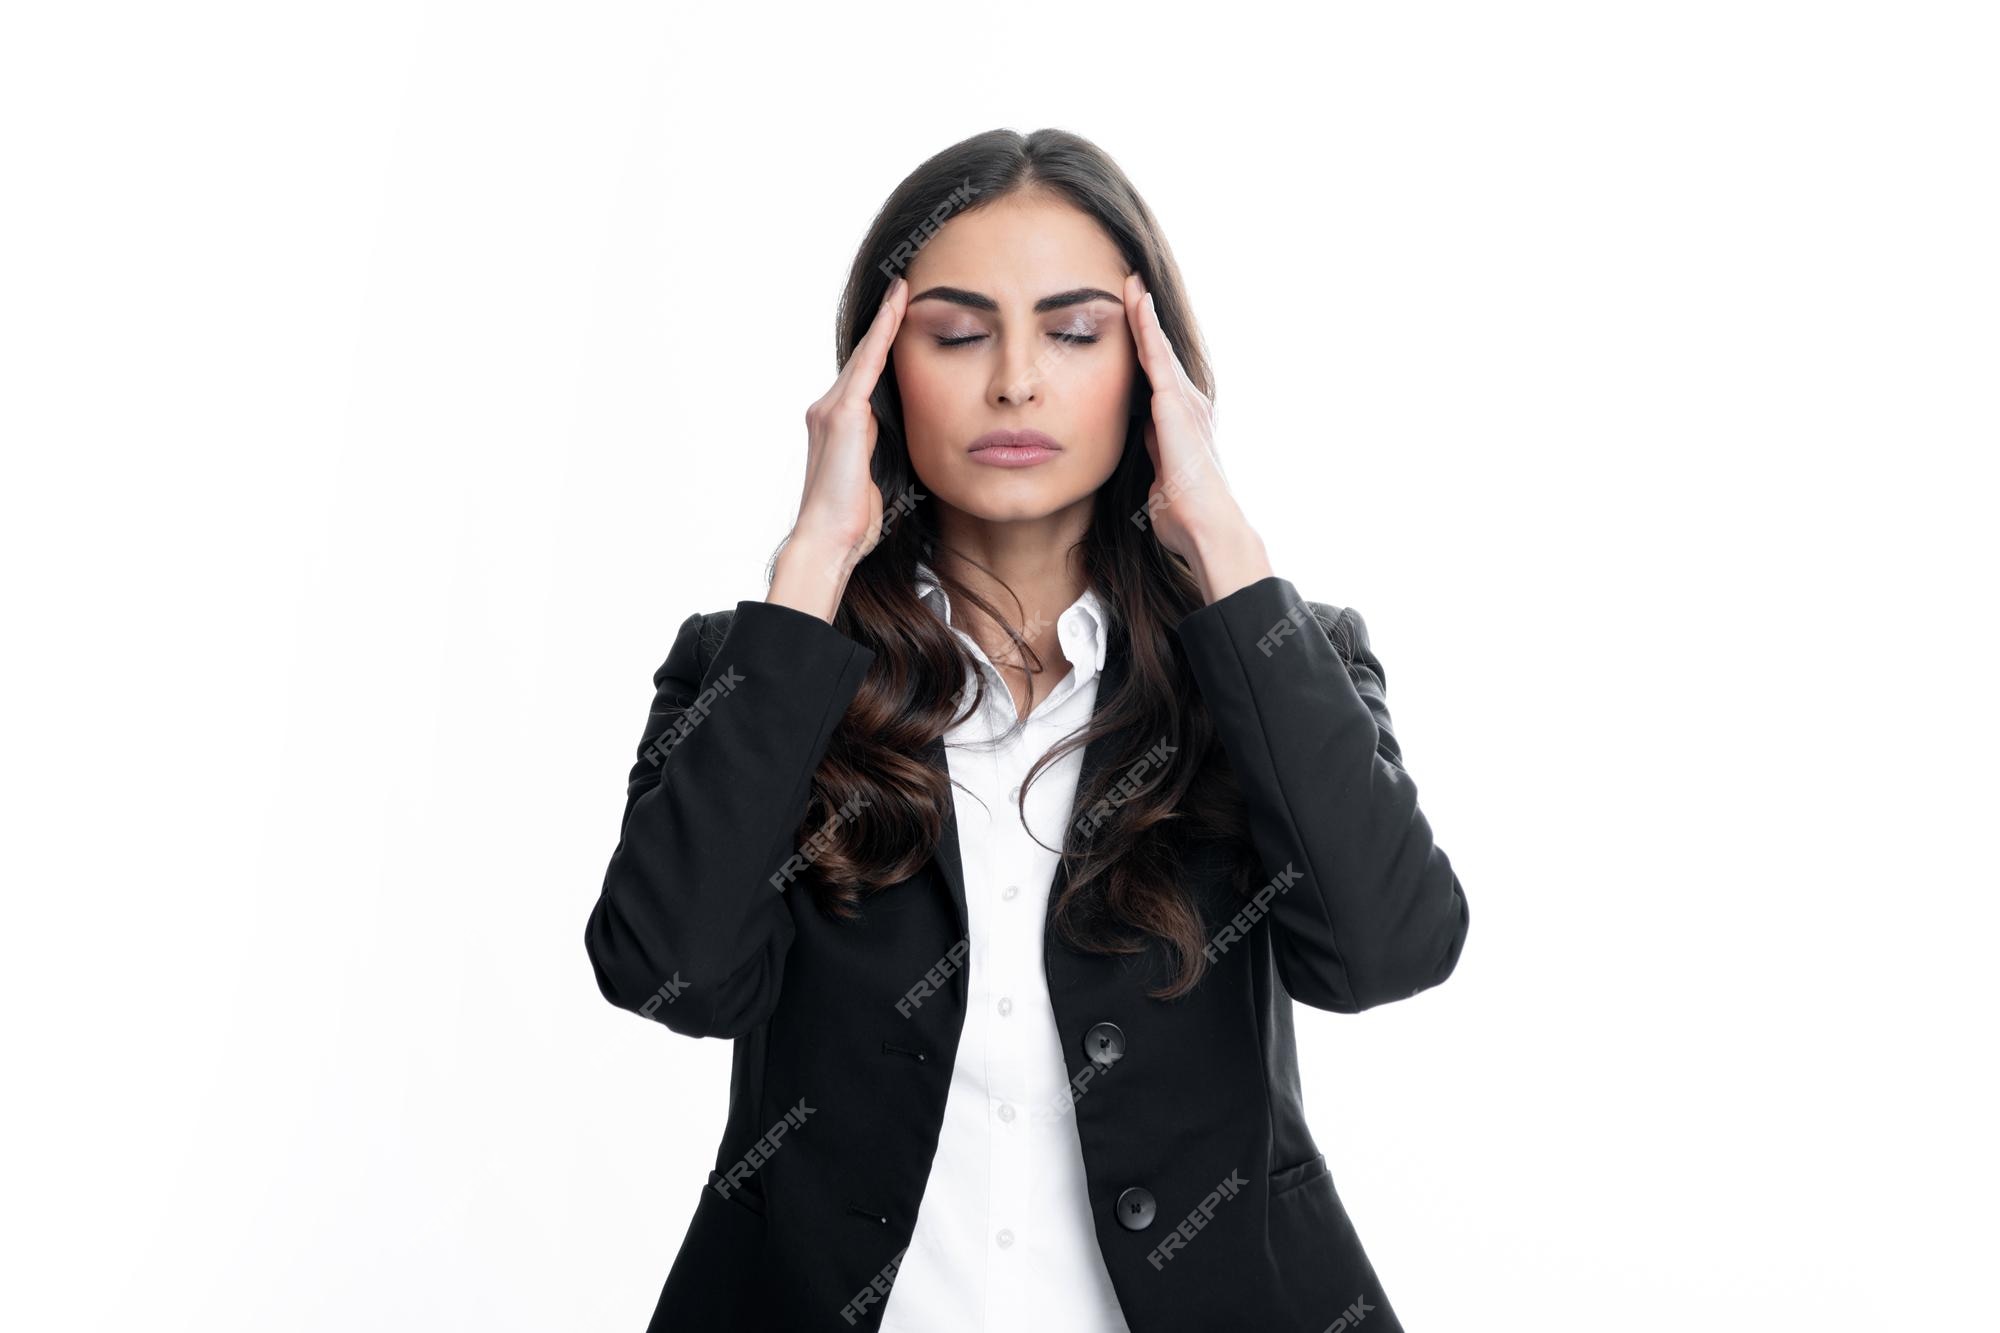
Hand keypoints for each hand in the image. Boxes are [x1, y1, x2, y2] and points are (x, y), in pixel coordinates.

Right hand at [770, 276, 909, 620]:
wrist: (828, 540)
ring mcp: (830, 410)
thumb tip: (905, 442)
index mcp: (837, 427)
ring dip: (884, 321)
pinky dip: (882, 336)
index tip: (898, 318)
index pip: (863, 377)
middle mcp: (827, 411)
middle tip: (901, 287)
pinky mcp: (842, 416)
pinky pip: (867, 366)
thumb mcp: (876, 479)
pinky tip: (897, 310)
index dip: (880, 347)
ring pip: (864, 356)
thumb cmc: (852, 522)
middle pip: (861, 359)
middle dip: (882, 324)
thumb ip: (883, 452)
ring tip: (902, 289)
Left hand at [1123, 273, 1272, 602]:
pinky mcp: (1174, 404)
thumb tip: (1144, 445)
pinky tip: (1136, 302)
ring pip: (1157, 348)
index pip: (1154, 378)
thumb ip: (1153, 458)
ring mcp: (1183, 402)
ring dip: (1144, 314)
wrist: (1207, 528)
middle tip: (1130, 284)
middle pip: (1157, 355)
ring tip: (1130, 282)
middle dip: (1144, 320)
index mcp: (1179, 424)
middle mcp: (1187, 406)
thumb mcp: (1160, 482)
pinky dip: (1146, 328)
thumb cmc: (1184, 518)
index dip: (1143, 349)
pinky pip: (1156, 357)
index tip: (1129, 323)